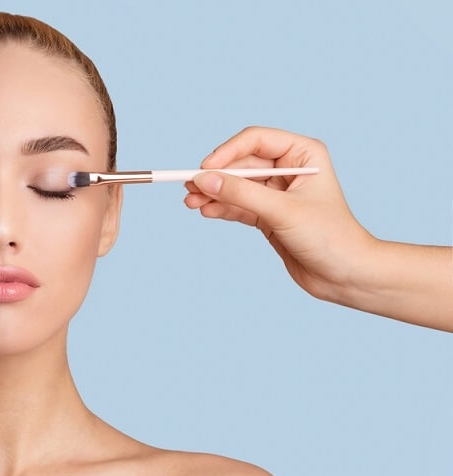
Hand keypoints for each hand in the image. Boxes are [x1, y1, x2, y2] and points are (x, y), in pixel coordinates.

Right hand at [184, 126, 375, 302]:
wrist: (345, 276)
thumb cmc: (329, 237)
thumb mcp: (282, 212)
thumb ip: (241, 194)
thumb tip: (204, 180)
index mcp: (303, 154)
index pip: (256, 141)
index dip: (227, 152)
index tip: (205, 169)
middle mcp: (289, 169)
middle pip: (241, 164)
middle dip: (216, 177)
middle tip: (189, 187)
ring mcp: (277, 193)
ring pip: (236, 186)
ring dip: (214, 193)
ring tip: (191, 202)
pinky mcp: (268, 215)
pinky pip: (238, 205)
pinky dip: (222, 208)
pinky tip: (206, 211)